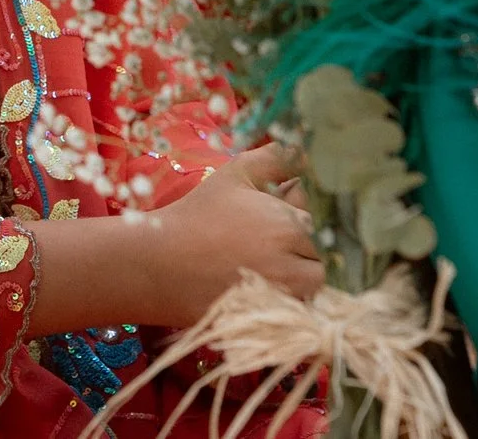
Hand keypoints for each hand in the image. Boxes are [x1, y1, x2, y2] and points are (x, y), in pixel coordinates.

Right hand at [141, 145, 323, 326]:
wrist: (159, 264)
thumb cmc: (197, 214)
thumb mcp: (236, 174)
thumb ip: (276, 159)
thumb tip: (307, 155)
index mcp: (289, 224)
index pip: (317, 225)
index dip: (296, 220)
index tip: (272, 219)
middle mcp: (292, 263)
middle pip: (318, 258)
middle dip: (300, 250)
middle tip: (265, 244)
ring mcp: (281, 297)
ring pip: (311, 289)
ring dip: (298, 280)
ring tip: (265, 268)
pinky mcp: (268, 322)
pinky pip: (296, 314)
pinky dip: (287, 304)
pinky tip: (260, 290)